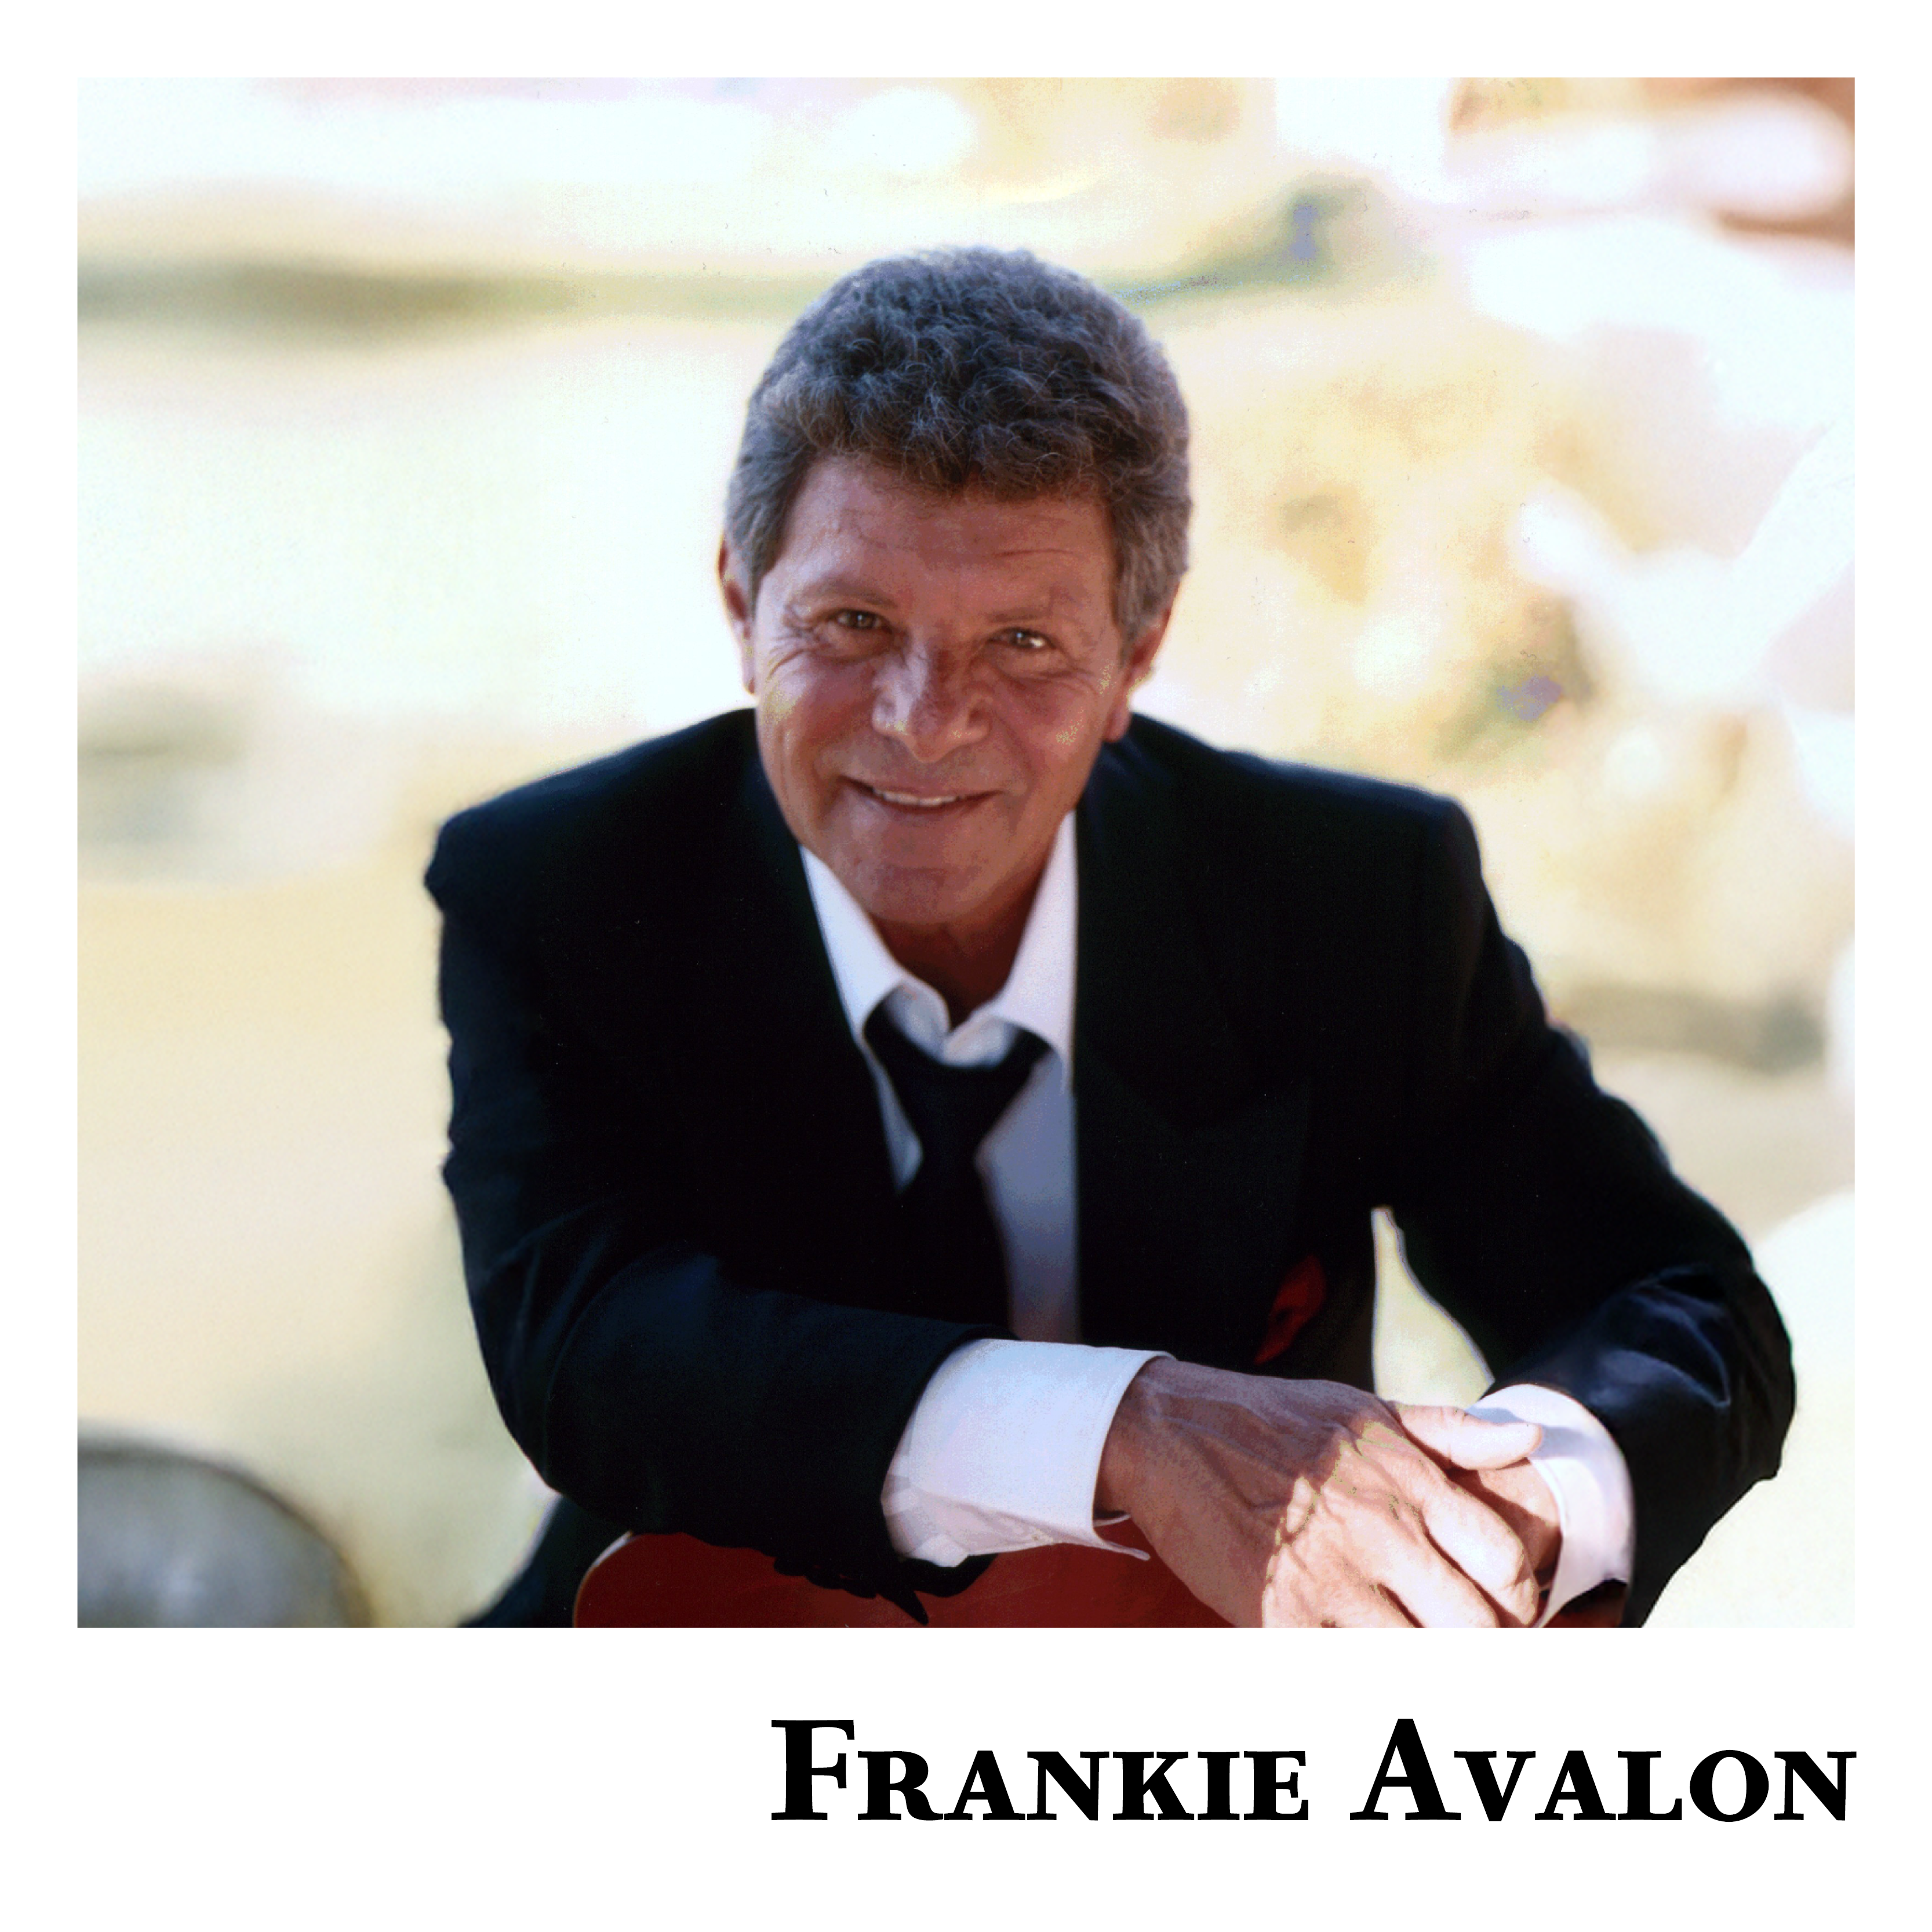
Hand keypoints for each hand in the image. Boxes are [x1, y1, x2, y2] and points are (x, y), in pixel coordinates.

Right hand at [1095, 1360, 1545, 1626]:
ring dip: (1422, 1662)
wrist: (1168, 1432)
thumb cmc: (1270, 1420)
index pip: (1504, 1561)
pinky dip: (1359, 1671)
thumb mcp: (1364, 1410)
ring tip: (1407, 1648)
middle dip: (1481, 1644)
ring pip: (1420, 1658)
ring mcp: (1332, 1580)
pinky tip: (1351, 1652)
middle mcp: (1381, 1531)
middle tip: (1459, 1642)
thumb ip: (1450, 1431)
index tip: (1501, 1607)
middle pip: (1476, 1624)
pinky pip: (1348, 1671)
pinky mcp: (1283, 1618)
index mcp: (1409, 1481)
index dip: (1517, 1597)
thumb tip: (1529, 1437)